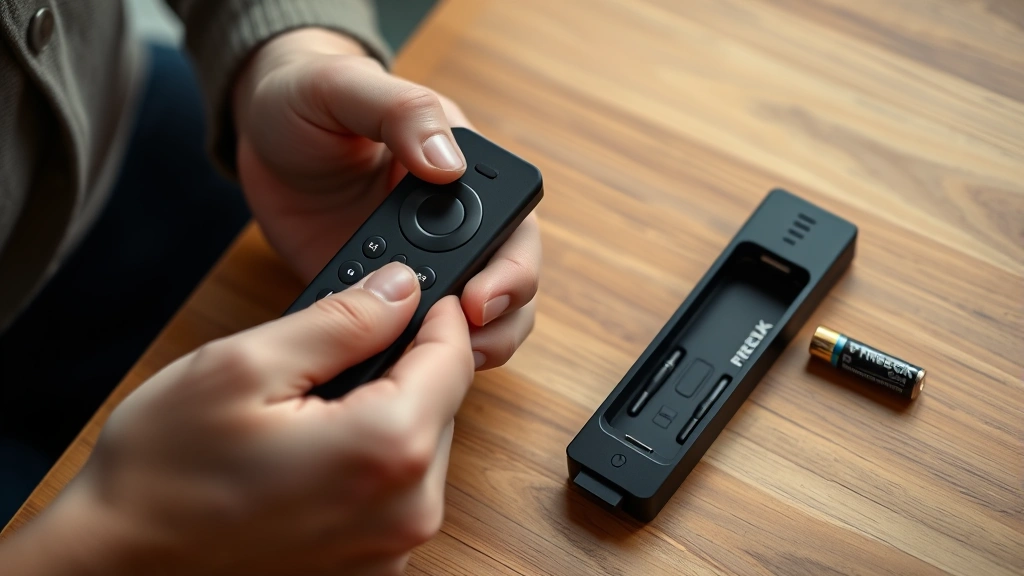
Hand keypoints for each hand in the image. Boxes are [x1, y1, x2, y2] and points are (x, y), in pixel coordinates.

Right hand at [0, 263, 473, 575]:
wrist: (120, 560)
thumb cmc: (166, 471)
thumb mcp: (246, 364)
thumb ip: (342, 320)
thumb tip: (401, 289)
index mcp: (386, 451)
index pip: (453, 360)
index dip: (438, 315)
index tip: (418, 293)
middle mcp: (406, 512)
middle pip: (442, 406)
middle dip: (404, 367)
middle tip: (340, 352)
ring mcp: (392, 550)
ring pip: (421, 448)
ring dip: (386, 416)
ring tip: (311, 410)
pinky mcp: (371, 568)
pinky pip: (396, 493)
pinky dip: (369, 463)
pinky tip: (312, 455)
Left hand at [232, 28, 540, 370]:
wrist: (260, 135)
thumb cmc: (307, 96)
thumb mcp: (346, 89)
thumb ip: (401, 113)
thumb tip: (449, 165)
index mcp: (464, 172)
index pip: (516, 227)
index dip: (512, 269)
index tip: (479, 296)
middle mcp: (455, 225)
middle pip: (510, 286)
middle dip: (497, 320)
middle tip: (459, 339)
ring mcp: (422, 265)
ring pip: (478, 323)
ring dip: (467, 347)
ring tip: (429, 361)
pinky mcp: (384, 299)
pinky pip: (414, 339)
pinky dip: (412, 358)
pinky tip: (390, 365)